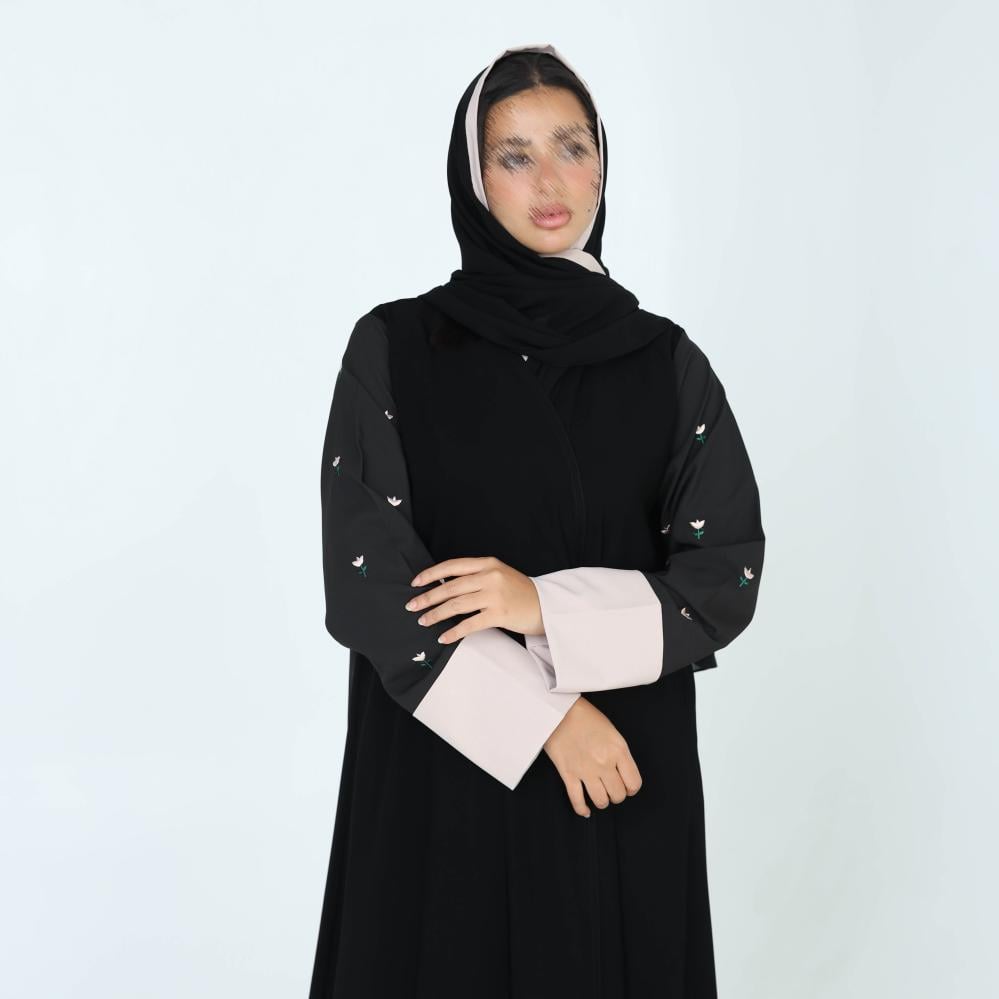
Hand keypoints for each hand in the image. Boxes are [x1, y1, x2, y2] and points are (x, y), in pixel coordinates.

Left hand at [405, 556, 542, 642]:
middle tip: (411, 606)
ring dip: (436, 615)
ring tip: (423, 621)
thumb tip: (443, 585)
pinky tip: (443, 637)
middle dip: (428, 597)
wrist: (546, 606)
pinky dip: (454, 632)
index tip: (415, 583)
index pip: (452, 566)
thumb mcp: (498, 574)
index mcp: (487, 563)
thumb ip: (475, 576)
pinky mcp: (500, 614)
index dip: (431, 574)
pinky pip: (470, 624)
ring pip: (456, 605)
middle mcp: (490, 576)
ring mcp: (495, 595)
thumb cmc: (518, 592)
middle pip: (450, 587)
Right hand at [543, 698, 642, 817]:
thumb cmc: (585, 716)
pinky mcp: (568, 773)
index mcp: (618, 750)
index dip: (631, 788)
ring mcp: (585, 770)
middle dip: (616, 794)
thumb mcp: (611, 731)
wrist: (558, 710)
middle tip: (611, 788)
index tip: (627, 786)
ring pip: (600, 801)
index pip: (634, 783)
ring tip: (599, 794)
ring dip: (602, 801)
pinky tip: (585, 810)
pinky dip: (582, 809)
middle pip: (618, 795)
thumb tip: (621, 773)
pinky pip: (577, 800)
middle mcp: (604, 762)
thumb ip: (619, 753)